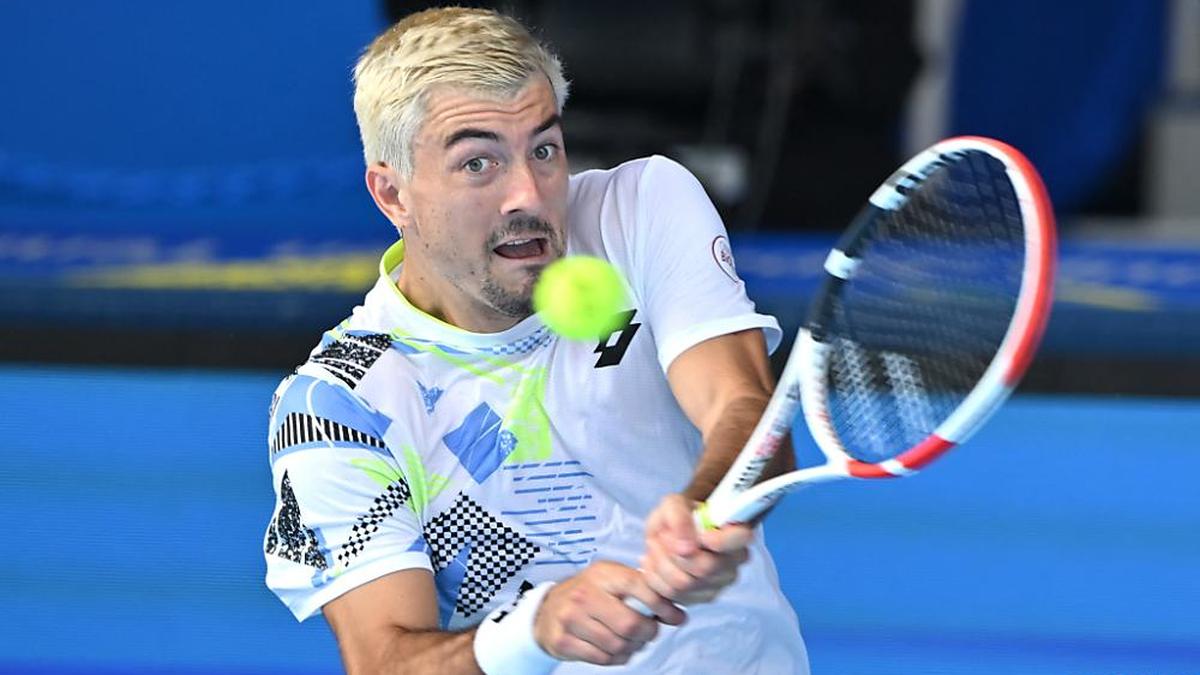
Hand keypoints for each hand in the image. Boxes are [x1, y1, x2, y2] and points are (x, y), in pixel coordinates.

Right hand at [533, 560, 685, 665]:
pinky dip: (617, 658)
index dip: (662, 604)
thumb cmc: (587, 593)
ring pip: (618, 645)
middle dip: (647, 632)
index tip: (676, 617)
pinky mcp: (564, 642)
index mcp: (601, 575)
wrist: (546, 610)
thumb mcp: (610, 579)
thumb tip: (675, 609)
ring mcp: (571, 619)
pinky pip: (603, 659)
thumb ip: (640, 588)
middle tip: (649, 632)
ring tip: (632, 640)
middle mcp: (584, 594)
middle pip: (630, 623)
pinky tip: (616, 649)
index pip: (638, 586)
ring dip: (632, 647)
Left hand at [640, 494, 751, 605]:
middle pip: (704, 568)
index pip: (740, 539)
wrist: (671, 532)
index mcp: (735, 533)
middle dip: (673, 552)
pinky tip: (654, 563)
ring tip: (656, 547)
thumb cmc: (679, 517)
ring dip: (659, 564)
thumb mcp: (674, 504)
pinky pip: (671, 597)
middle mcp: (732, 563)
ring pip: (683, 585)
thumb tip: (686, 546)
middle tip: (662, 536)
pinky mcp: (699, 599)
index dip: (720, 541)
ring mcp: (718, 584)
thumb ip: (679, 517)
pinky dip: (655, 580)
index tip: (703, 535)